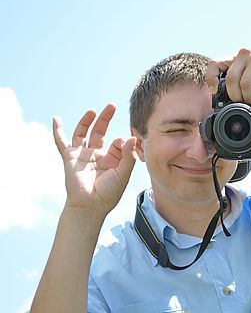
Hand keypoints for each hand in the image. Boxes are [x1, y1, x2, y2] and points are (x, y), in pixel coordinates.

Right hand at [53, 103, 136, 217]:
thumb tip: (132, 137)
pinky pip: (61, 142)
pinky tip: (55, 119)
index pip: (118, 142)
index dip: (123, 141)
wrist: (90, 207)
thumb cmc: (108, 194)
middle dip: (105, 118)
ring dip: (87, 121)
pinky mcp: (70, 158)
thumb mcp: (123, 174)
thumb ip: (128, 155)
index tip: (126, 144)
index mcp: (111, 159)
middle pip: (100, 131)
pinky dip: (57, 131)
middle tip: (112, 105)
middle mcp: (97, 155)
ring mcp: (82, 155)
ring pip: (83, 133)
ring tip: (93, 110)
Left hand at [206, 48, 250, 104]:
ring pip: (245, 86)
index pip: (214, 64)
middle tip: (245, 101)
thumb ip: (237, 79)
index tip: (216, 92)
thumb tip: (222, 99)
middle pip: (231, 80)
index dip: (211, 79)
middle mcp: (246, 54)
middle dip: (236, 97)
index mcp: (237, 55)